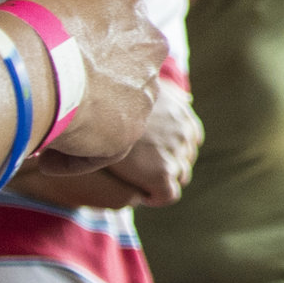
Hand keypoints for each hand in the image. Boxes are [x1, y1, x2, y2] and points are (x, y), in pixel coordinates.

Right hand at [0, 0, 167, 170]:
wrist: (34, 66)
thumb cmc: (26, 30)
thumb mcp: (48, 4)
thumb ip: (65, 20)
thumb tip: (48, 38)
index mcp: (129, 7)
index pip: (117, 30)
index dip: (90, 50)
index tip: (63, 66)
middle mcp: (149, 44)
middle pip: (126, 70)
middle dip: (97, 86)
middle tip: (59, 101)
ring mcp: (145, 88)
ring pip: (119, 110)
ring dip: (89, 123)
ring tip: (46, 135)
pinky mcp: (131, 128)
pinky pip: (107, 149)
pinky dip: (77, 158)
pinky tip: (46, 161)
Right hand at [79, 76, 201, 206]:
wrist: (92, 109)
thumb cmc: (111, 97)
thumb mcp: (146, 86)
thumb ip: (167, 94)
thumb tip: (187, 100)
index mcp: (182, 112)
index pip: (191, 138)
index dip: (172, 148)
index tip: (151, 153)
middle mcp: (183, 131)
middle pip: (186, 157)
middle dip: (168, 162)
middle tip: (143, 167)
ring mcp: (175, 151)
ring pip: (179, 175)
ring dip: (162, 178)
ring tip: (138, 179)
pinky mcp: (162, 172)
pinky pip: (168, 194)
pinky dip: (156, 196)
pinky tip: (137, 191)